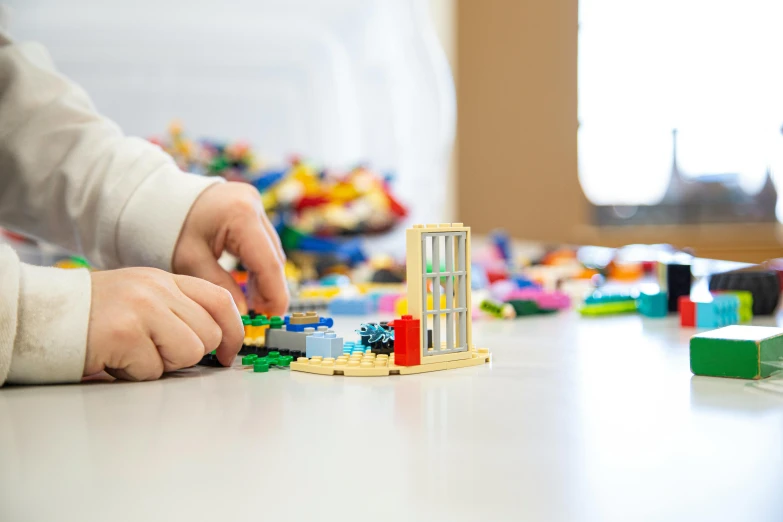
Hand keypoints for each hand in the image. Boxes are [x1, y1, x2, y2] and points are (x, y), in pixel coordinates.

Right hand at [85, 268, 243, 379]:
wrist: (39, 315)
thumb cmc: (92, 315)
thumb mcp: (141, 298)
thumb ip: (176, 311)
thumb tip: (217, 343)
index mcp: (165, 279)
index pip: (220, 300)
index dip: (234, 332)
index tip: (228, 355)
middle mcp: (157, 289)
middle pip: (210, 334)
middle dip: (189, 355)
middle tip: (155, 353)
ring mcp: (141, 308)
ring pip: (189, 352)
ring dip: (163, 364)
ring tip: (133, 353)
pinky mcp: (123, 332)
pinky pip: (153, 370)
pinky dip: (134, 373)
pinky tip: (114, 358)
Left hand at [172, 182, 287, 315]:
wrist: (158, 198)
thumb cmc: (169, 228)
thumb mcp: (191, 262)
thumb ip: (220, 287)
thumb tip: (243, 313)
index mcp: (241, 215)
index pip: (268, 263)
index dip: (275, 294)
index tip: (273, 317)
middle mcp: (254, 205)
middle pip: (273, 257)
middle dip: (270, 288)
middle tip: (260, 314)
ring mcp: (255, 204)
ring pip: (271, 250)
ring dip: (265, 277)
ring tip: (253, 302)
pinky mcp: (251, 207)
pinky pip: (263, 242)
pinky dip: (258, 264)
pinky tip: (249, 284)